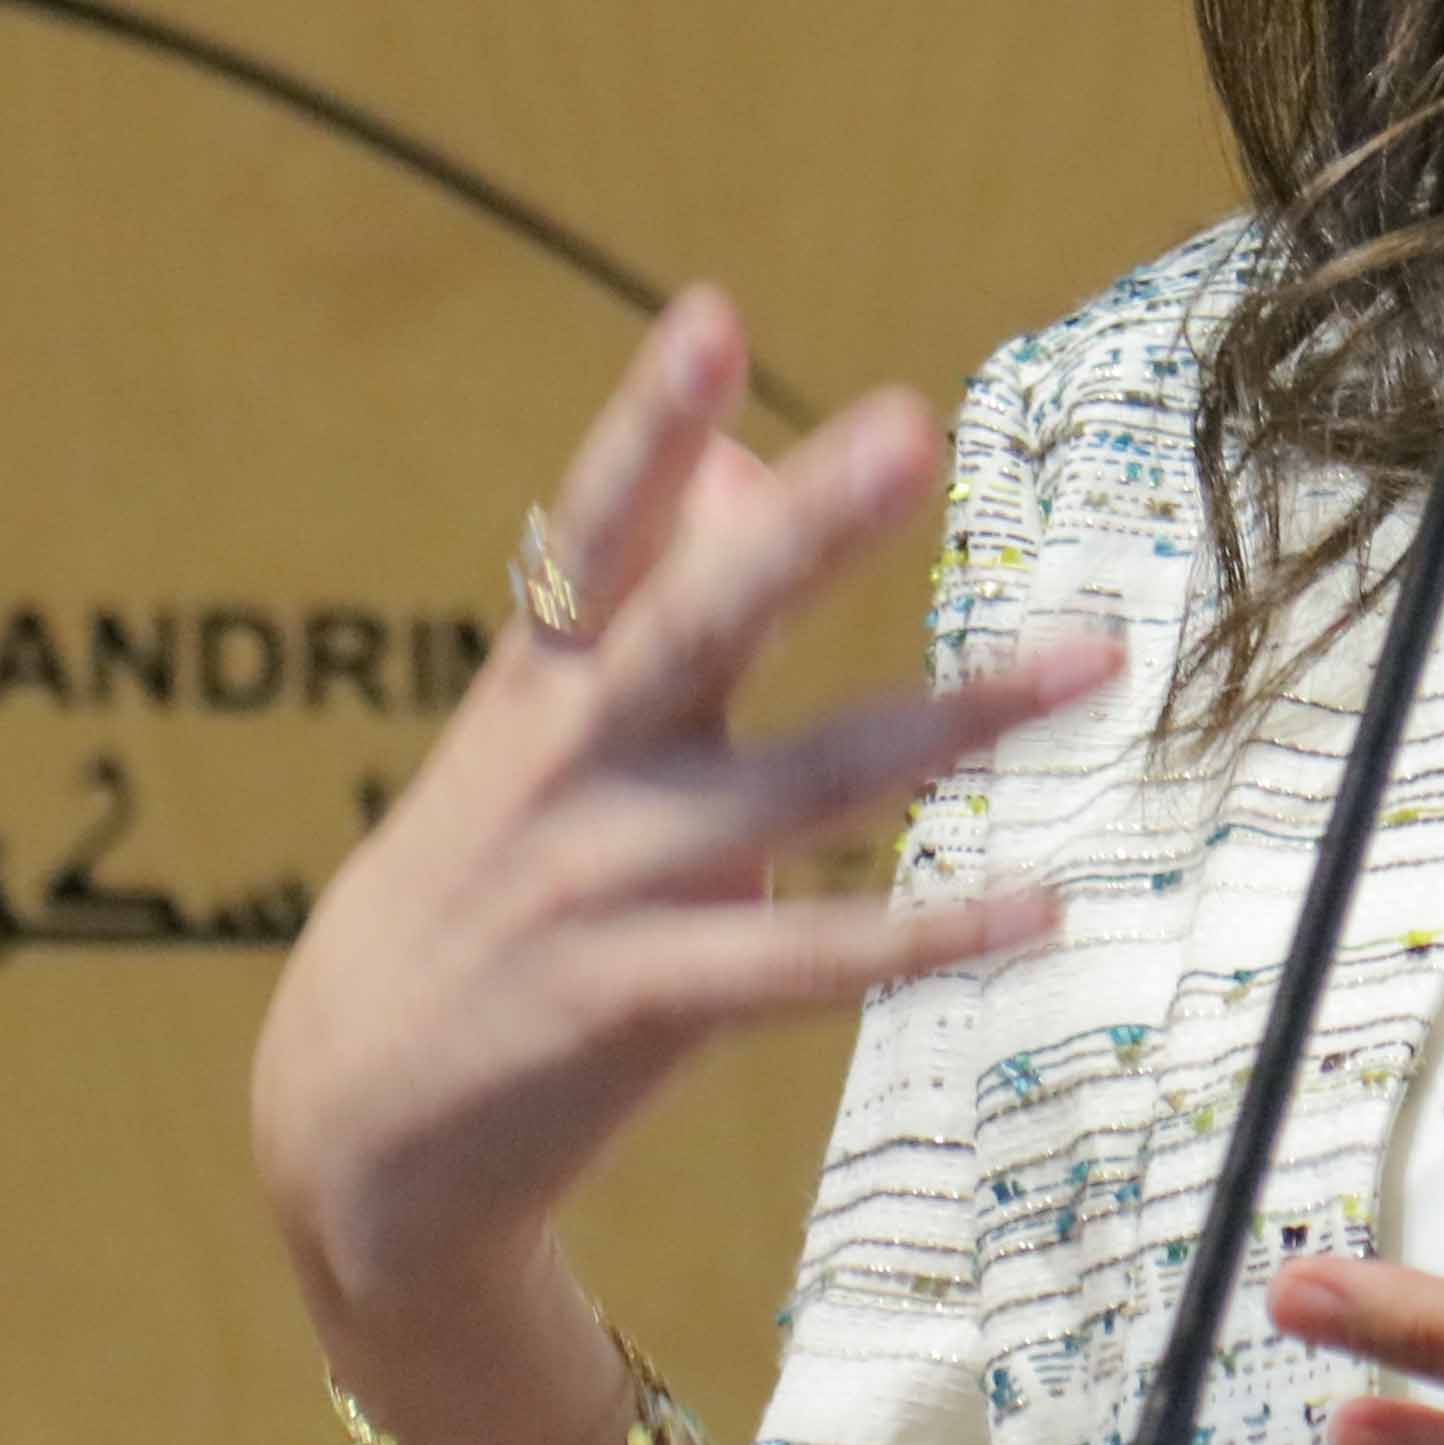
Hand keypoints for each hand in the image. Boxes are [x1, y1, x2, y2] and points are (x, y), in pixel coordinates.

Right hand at [247, 288, 1104, 1444]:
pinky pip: (811, 961)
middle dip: (805, 525)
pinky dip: (931, 933)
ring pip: (804, 782)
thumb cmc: (477, 890)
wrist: (352, 1129)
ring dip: (958, 716)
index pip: (597, 529)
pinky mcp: (639, 1001)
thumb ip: (640, 598)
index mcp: (539, 683)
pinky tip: (1041, 905)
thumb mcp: (531, 733)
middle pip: (700, 621)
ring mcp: (603, 883)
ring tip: (1091, 658)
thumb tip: (740, 454)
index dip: (651, 425)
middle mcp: (569, 764)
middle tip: (909, 425)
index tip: (710, 315)